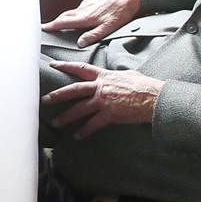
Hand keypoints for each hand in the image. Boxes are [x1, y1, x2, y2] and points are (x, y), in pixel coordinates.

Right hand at [41, 0, 140, 46]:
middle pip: (65, 16)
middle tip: (48, 26)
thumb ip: (93, 35)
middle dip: (55, 21)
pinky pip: (80, 7)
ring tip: (61, 23)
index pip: (63, 22)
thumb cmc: (121, 11)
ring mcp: (87, 2)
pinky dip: (75, 13)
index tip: (44, 28)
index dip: (52, 26)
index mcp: (85, 17)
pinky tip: (79, 16)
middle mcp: (84, 8)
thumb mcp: (109, 27)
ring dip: (65, 17)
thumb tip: (80, 43)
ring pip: (72, 11)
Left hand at [44, 61, 161, 138]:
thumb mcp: (128, 75)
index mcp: (104, 76)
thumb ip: (116, 76)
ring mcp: (104, 100)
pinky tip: (77, 136)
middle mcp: (101, 87)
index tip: (53, 65)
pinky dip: (84, 131)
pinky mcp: (110, 114)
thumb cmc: (145, 86)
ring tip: (56, 123)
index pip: (81, 68)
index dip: (66, 66)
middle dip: (58, 95)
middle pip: (74, 90)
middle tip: (45, 100)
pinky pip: (93, 124)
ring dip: (66, 117)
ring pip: (79, 109)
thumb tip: (115, 76)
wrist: (156, 97)